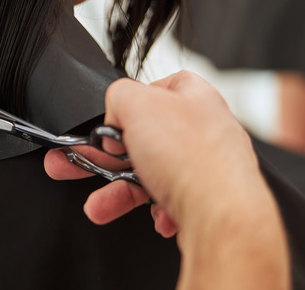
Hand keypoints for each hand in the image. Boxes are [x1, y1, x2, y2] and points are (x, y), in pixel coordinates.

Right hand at [44, 71, 264, 236]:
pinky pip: (171, 200)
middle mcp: (205, 130)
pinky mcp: (209, 198)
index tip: (110, 119)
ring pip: (153, 174)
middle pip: (146, 137)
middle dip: (107, 157)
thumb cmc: (193, 158)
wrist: (224, 218)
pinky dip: (153, 210)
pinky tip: (151, 216)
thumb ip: (118, 95)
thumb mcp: (137, 104)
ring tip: (98, 205)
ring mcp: (208, 166)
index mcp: (195, 98)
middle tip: (80, 163)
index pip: (160, 87)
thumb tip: (115, 112)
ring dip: (119, 191)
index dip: (131, 102)